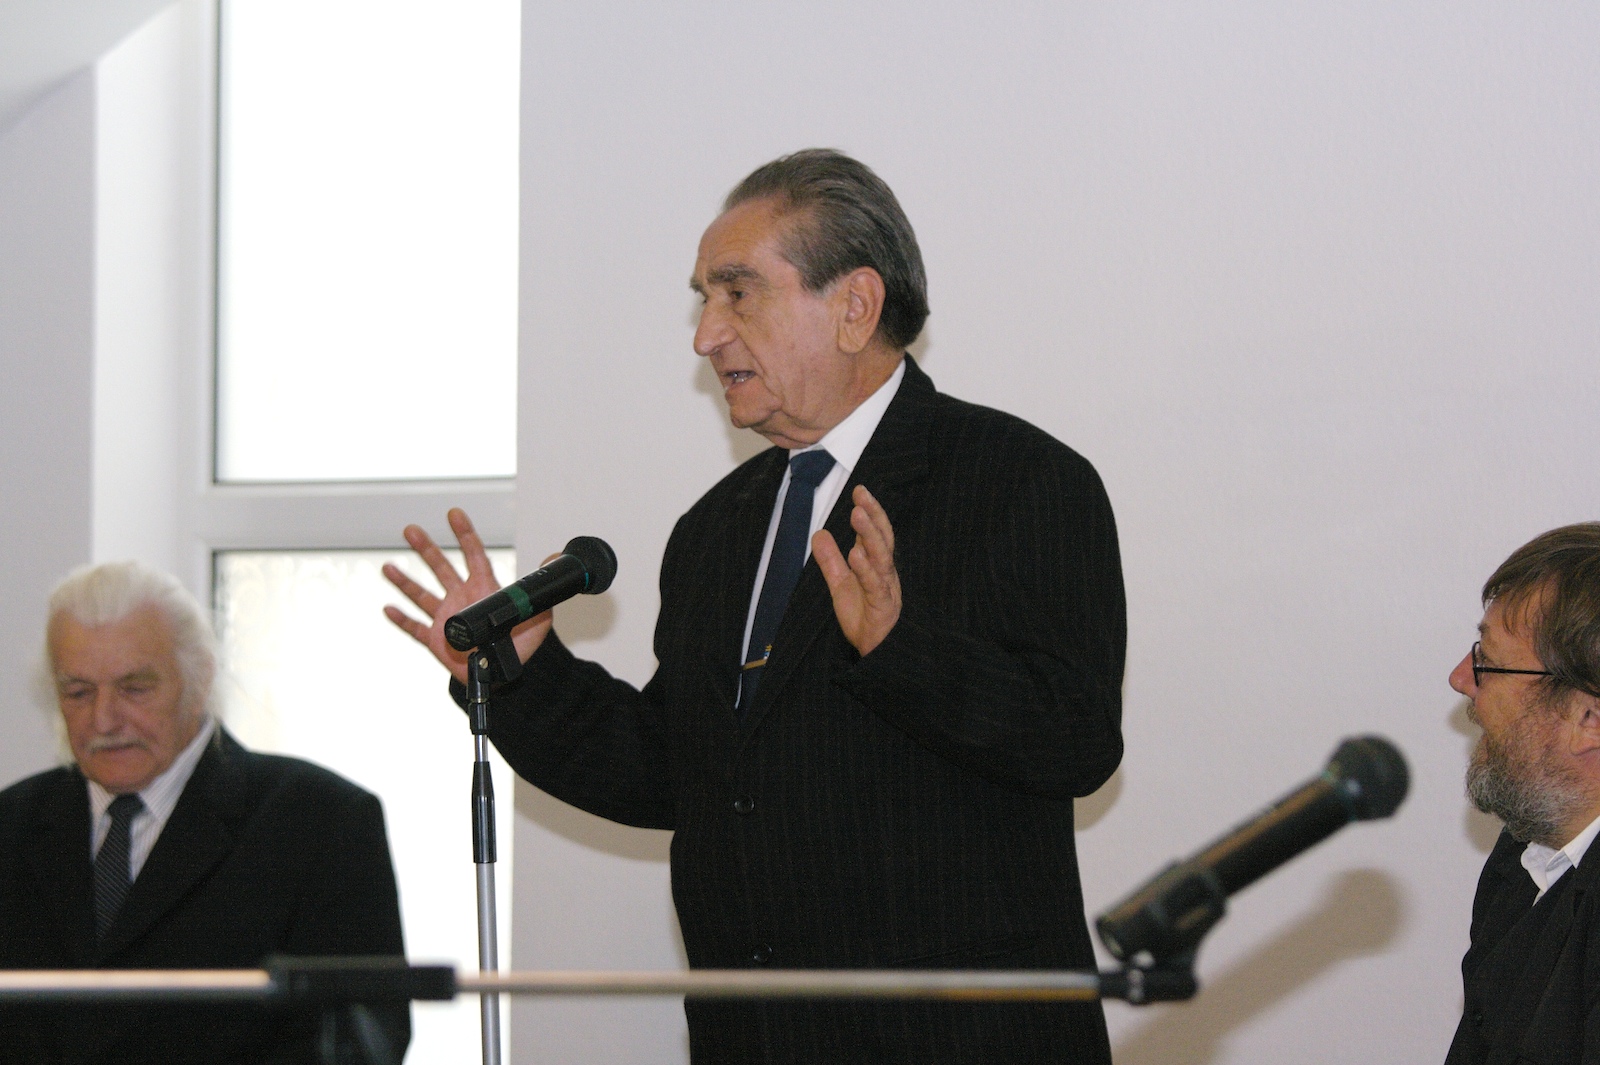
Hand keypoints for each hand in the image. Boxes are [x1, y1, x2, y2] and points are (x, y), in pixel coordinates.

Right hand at [382, 507, 550, 682]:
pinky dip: (401, 619)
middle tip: (411, 530)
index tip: (454, 514)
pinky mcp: (435, 639)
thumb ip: (543, 592)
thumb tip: (553, 563)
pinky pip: (414, 628)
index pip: (474, 555)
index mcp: (483, 588)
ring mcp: (446, 617)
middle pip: (441, 568)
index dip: (465, 534)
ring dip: (405, 581)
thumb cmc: (520, 644)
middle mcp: (461, 597)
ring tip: (388, 567)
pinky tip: (388, 609)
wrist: (503, 671)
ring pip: (422, 595)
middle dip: (426, 549)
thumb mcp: (538, 617)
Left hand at [812, 485, 900, 656]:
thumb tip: (819, 534)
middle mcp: (885, 572)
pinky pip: (875, 584)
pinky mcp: (883, 606)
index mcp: (877, 565)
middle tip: (861, 495)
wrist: (876, 650)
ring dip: (870, 535)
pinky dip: (867, 569)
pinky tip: (857, 554)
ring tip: (857, 515)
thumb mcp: (841, 584)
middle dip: (873, 515)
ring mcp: (886, 588)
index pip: (875, 533)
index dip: (870, 511)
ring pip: (881, 557)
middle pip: (882, 538)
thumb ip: (831, 561)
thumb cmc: (864, 616)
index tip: (859, 491)